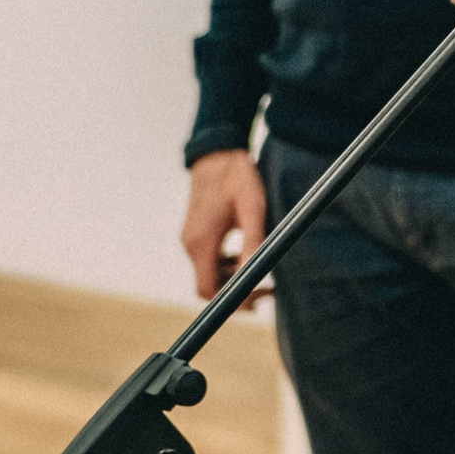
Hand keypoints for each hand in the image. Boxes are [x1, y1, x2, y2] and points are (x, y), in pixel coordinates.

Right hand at [179, 149, 267, 306]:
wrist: (217, 152)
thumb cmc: (237, 176)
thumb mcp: (253, 207)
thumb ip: (253, 240)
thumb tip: (258, 271)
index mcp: (201, 241)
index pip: (207, 290)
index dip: (231, 301)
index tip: (258, 297)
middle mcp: (190, 244)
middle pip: (206, 287)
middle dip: (234, 293)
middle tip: (266, 289)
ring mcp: (189, 238)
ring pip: (207, 274)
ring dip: (230, 280)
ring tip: (259, 270)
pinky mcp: (193, 233)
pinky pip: (206, 261)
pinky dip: (224, 266)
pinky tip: (243, 254)